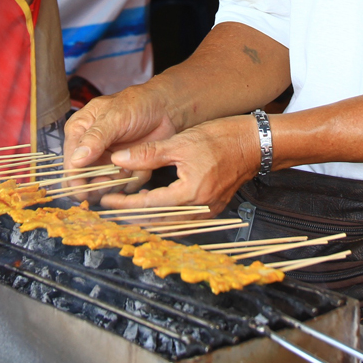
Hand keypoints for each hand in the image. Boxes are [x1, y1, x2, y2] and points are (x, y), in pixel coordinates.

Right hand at [63, 84, 177, 198]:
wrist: (165, 109)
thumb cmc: (138, 105)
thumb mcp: (115, 117)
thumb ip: (95, 138)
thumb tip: (76, 159)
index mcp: (79, 130)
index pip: (70, 161)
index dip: (75, 179)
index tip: (84, 191)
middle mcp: (90, 147)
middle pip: (85, 178)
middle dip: (99, 183)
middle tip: (113, 179)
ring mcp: (107, 159)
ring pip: (105, 185)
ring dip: (119, 181)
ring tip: (130, 168)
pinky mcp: (124, 168)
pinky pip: (124, 185)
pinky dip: (134, 179)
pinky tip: (141, 167)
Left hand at [97, 115, 261, 215]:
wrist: (256, 144)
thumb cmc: (223, 139)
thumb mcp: (181, 142)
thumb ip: (148, 154)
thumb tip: (119, 160)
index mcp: (190, 194)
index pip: (147, 206)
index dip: (123, 204)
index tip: (106, 201)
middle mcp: (199, 209)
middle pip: (156, 222)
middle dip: (131, 216)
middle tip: (110, 208)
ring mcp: (207, 212)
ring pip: (168, 223)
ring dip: (146, 217)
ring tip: (127, 207)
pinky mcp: (212, 208)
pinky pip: (181, 219)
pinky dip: (164, 215)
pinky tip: (154, 203)